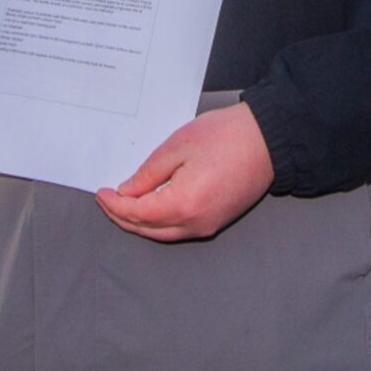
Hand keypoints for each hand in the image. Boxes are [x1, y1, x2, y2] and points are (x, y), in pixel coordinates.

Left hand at [95, 102, 273, 241]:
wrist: (269, 140)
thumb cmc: (228, 136)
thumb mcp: (179, 146)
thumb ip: (149, 173)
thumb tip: (128, 192)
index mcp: (184, 203)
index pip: (137, 214)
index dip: (115, 206)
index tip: (101, 193)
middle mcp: (196, 222)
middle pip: (148, 230)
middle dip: (123, 218)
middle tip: (107, 201)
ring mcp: (209, 225)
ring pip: (164, 234)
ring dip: (141, 223)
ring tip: (124, 204)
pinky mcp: (218, 221)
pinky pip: (180, 230)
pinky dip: (160, 223)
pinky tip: (151, 207)